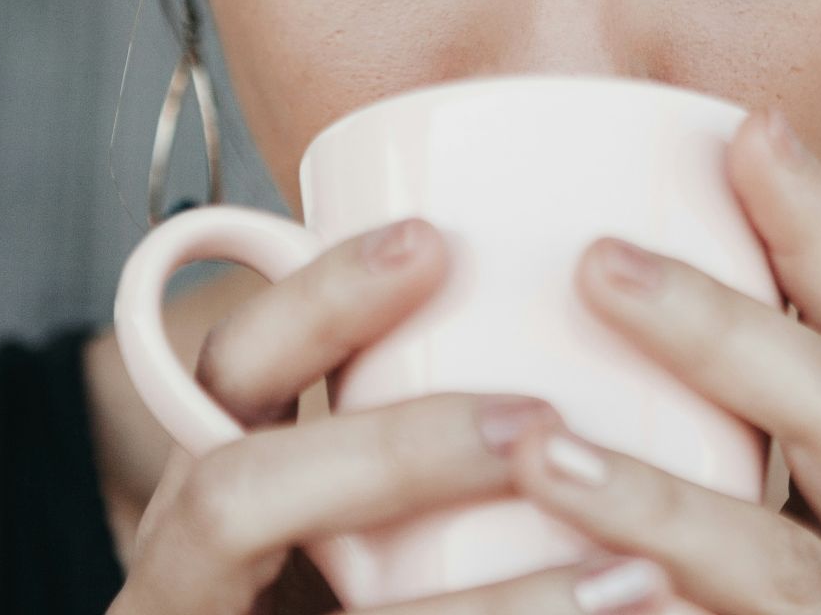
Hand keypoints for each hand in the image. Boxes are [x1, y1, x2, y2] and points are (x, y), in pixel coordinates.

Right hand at [107, 218, 663, 614]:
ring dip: (495, 603)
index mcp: (218, 485)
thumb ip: (407, 437)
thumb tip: (571, 331)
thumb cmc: (362, 592)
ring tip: (629, 572)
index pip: (233, 368)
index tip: (430, 243)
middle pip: (236, 495)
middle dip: (394, 451)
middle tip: (538, 421)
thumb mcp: (352, 516)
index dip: (316, 302)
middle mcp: (190, 569)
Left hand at [348, 106, 820, 614]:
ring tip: (541, 454)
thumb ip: (672, 409)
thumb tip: (519, 266)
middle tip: (595, 263)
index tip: (748, 131)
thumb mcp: (722, 497)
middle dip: (719, 328)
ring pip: (775, 564)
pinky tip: (582, 594)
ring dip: (657, 504)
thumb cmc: (707, 603)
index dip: (813, 226)